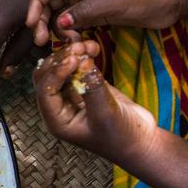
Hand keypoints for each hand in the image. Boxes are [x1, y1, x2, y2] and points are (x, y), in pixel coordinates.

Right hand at [26, 0, 182, 44]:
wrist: (173, 1)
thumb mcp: (114, 2)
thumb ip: (85, 12)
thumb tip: (59, 23)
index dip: (35, 4)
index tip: (32, 24)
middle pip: (49, 4)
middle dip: (42, 21)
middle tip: (42, 42)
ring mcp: (89, 5)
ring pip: (60, 18)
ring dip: (58, 32)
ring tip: (70, 45)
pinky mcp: (98, 17)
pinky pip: (75, 27)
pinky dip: (72, 36)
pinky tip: (79, 46)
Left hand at [33, 40, 157, 165]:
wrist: (141, 142)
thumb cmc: (121, 137)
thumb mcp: (106, 113)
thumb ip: (92, 88)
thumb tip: (82, 62)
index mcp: (56, 120)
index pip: (46, 92)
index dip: (56, 73)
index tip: (73, 59)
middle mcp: (59, 108)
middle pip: (48, 77)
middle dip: (61, 60)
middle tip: (78, 48)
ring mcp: (72, 96)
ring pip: (62, 69)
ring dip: (71, 55)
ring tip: (86, 45)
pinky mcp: (86, 87)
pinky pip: (78, 68)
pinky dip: (83, 57)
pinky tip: (92, 47)